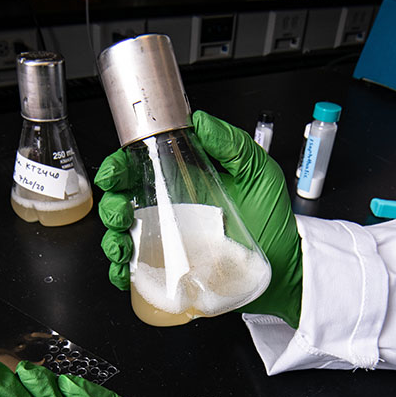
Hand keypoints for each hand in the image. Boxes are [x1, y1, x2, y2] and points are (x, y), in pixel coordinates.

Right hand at [96, 110, 301, 327]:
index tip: (115, 173)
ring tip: (123, 246)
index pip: (140, 170)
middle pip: (124, 204)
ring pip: (124, 239)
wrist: (284, 266)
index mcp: (183, 184)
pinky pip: (138, 275)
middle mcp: (171, 213)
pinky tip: (125, 275)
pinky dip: (122, 275)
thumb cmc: (271, 220)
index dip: (119, 168)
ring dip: (112, 241)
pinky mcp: (172, 274)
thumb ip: (231, 145)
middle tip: (121, 213)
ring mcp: (169, 245)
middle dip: (111, 207)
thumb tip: (200, 121)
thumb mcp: (257, 173)